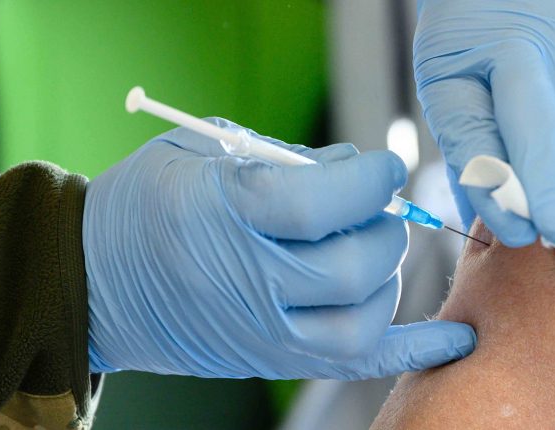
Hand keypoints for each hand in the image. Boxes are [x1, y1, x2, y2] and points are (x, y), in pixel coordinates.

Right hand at [83, 118, 475, 379]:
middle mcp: (247, 282)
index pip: (321, 205)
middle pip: (352, 266)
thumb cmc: (149, 204)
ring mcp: (263, 332)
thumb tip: (357, 171)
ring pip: (362, 321)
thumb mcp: (200, 152)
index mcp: (225, 217)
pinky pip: (356, 365)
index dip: (368, 181)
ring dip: (388, 278)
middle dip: (383, 228)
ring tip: (371, 251)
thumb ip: (285, 158)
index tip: (382, 167)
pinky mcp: (273, 359)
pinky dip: (414, 352)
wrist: (95, 282)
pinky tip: (458, 340)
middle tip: (372, 209)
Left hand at [414, 0, 554, 285]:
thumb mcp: (456, 78)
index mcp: (456, 62)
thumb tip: (482, 229)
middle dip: (549, 191)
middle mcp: (512, 45)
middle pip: (531, 124)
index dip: (492, 190)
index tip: (519, 237)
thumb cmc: (485, 36)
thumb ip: (470, 146)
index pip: (469, 132)